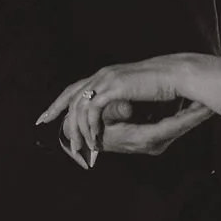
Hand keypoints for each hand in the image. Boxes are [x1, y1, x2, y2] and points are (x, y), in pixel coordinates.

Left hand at [39, 57, 195, 164]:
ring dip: (76, 128)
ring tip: (78, 146)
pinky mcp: (114, 87)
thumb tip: (117, 117)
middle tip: (42, 121)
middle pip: (70, 93)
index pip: (77, 87)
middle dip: (55, 108)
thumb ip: (122, 105)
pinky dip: (91, 126)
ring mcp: (107, 79)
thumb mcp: (138, 96)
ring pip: (80, 105)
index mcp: (107, 75)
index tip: (50, 113)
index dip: (62, 100)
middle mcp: (103, 74)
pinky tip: (93, 138)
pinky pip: (93, 109)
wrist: (178, 76)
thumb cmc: (164, 87)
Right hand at [97, 100, 210, 156]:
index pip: (173, 127)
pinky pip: (175, 127)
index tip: (207, 106)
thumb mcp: (103, 118)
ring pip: (181, 127)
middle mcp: (153, 144)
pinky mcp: (156, 139)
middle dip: (199, 114)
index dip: (191, 116)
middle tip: (216, 100)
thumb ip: (116, 112)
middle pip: (182, 128)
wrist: (93, 140)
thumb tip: (127, 109)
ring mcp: (156, 143)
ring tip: (212, 100)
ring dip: (195, 115)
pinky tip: (196, 104)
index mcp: (143, 138)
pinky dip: (187, 117)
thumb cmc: (97, 128)